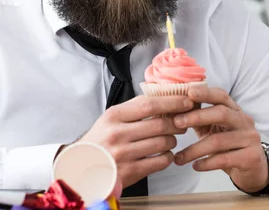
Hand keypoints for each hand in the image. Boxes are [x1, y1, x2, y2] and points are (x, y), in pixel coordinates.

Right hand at [75, 95, 193, 188]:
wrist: (82, 166)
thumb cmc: (100, 140)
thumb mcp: (110, 118)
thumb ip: (133, 108)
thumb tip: (162, 97)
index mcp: (113, 116)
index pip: (149, 104)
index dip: (172, 102)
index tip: (186, 101)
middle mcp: (118, 133)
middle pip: (160, 124)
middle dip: (177, 123)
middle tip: (182, 122)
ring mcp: (124, 153)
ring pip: (163, 143)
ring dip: (172, 140)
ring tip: (169, 139)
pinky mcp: (130, 171)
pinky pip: (160, 162)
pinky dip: (167, 156)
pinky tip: (163, 154)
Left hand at [173, 86, 268, 192]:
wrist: (253, 169)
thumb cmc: (226, 145)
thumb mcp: (211, 128)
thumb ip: (197, 117)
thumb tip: (172, 107)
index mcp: (234, 110)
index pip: (221, 95)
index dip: (205, 92)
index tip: (188, 92)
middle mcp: (244, 121)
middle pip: (221, 113)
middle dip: (197, 116)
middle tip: (176, 122)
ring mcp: (250, 139)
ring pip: (218, 140)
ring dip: (194, 149)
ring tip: (178, 158)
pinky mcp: (251, 157)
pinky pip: (224, 159)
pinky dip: (206, 163)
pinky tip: (195, 166)